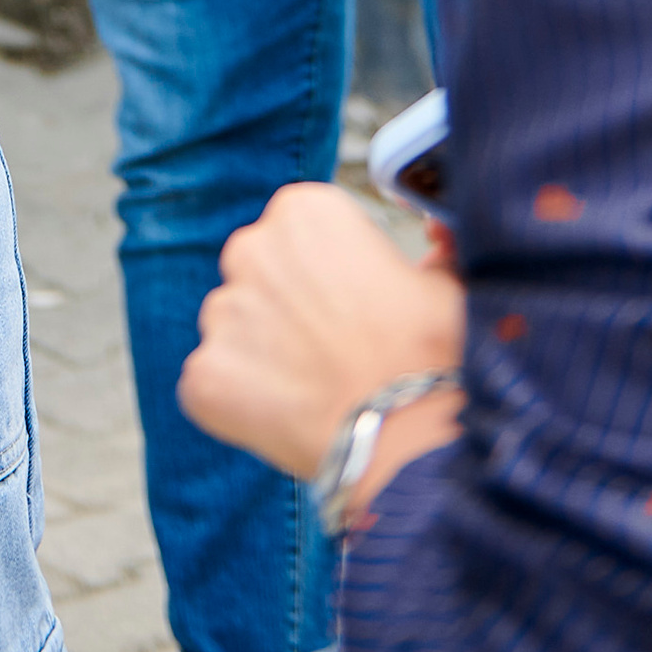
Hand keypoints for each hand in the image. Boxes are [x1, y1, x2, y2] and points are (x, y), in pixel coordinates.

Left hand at [179, 181, 465, 479]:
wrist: (409, 441)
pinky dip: (241, 404)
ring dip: (262, 356)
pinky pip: (213, 384)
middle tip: (332, 352)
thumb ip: (431, 253)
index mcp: (304, 211)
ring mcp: (221, 313)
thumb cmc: (433, 358)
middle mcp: (250, 248)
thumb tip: (438, 241)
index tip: (354, 307)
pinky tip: (287, 422)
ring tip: (315, 392)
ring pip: (234, 329)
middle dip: (286, 308)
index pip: (300, 231)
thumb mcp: (447, 285)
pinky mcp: (204, 374)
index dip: (329, 272)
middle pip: (259, 274)